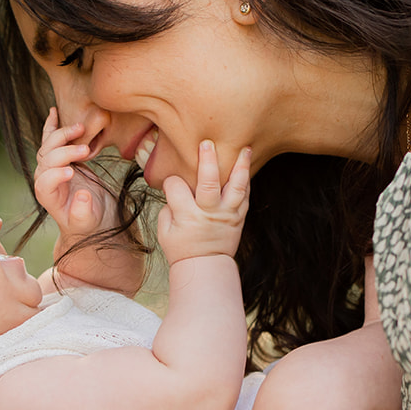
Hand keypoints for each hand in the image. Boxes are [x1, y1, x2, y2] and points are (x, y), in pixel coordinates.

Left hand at [34, 108, 117, 242]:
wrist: (93, 215)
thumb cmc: (89, 222)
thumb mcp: (88, 221)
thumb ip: (83, 211)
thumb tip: (82, 196)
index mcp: (47, 196)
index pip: (45, 182)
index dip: (55, 175)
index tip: (72, 172)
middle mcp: (44, 178)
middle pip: (46, 159)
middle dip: (64, 151)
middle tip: (85, 149)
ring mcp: (50, 165)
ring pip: (49, 145)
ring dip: (63, 134)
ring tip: (80, 128)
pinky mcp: (60, 156)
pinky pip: (51, 138)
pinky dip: (52, 125)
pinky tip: (54, 111)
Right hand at [156, 142, 250, 264]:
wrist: (205, 266)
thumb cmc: (181, 247)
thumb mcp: (164, 231)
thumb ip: (168, 208)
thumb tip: (176, 189)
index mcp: (187, 216)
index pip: (176, 187)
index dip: (171, 182)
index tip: (170, 184)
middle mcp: (208, 213)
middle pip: (209, 183)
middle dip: (208, 161)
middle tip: (207, 143)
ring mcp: (226, 215)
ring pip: (236, 187)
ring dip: (240, 166)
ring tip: (244, 148)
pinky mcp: (238, 217)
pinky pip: (245, 196)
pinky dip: (245, 180)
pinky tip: (245, 165)